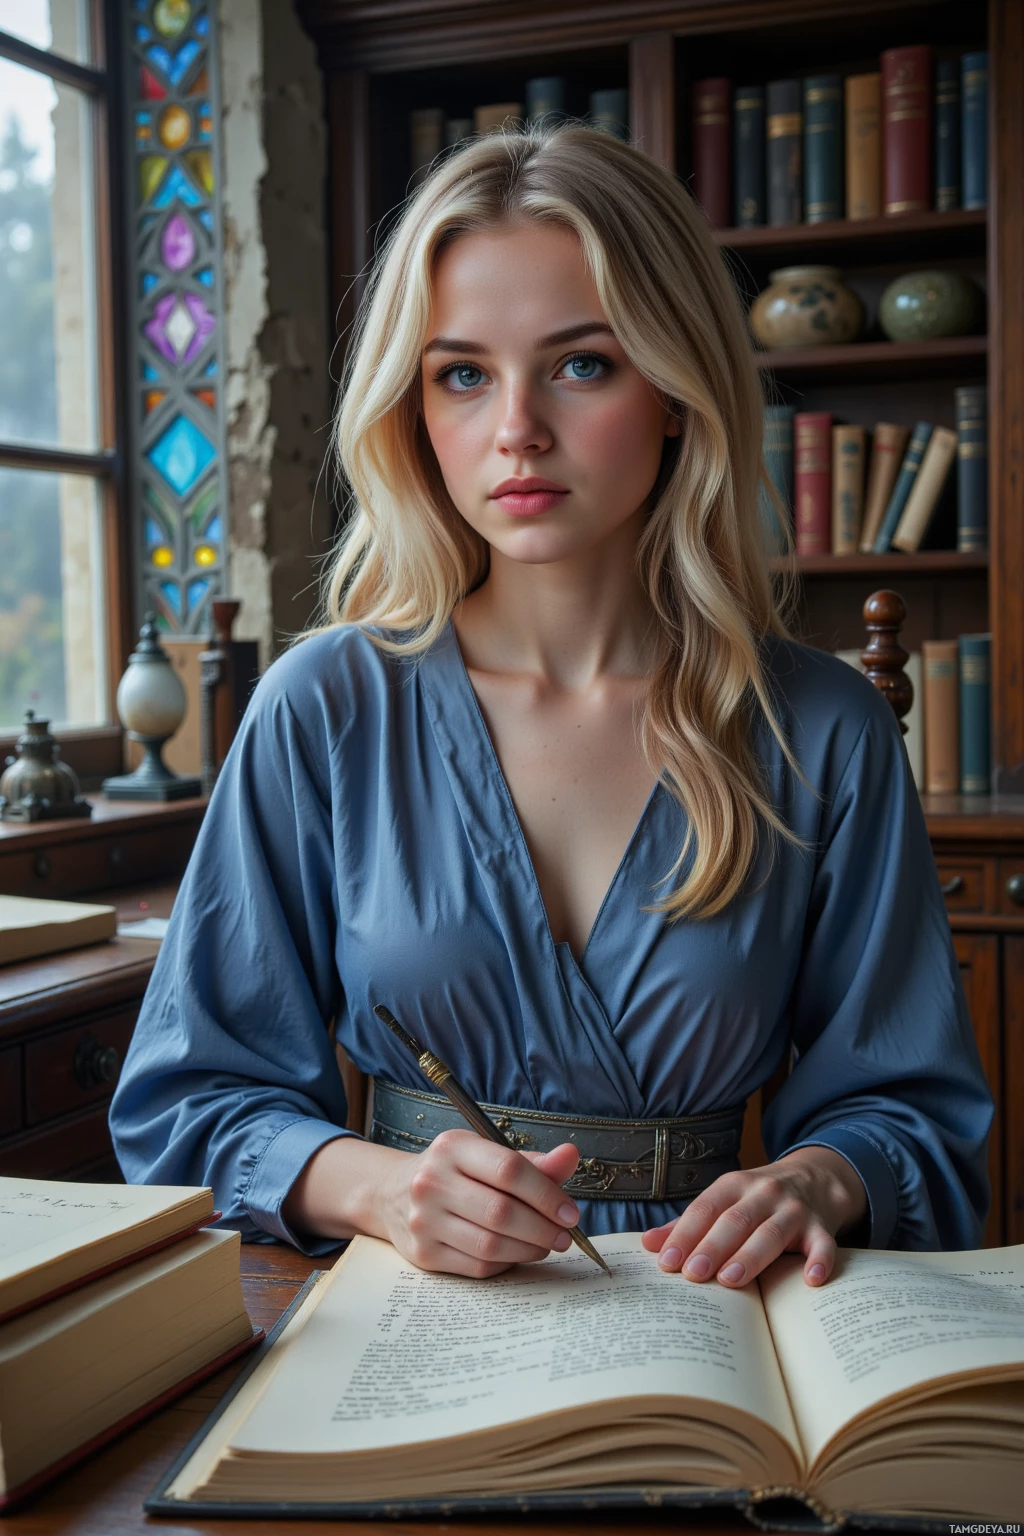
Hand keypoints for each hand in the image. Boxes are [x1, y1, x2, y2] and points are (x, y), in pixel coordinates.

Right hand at [381, 1130, 582, 1278]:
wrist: (392, 1194)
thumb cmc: (453, 1172)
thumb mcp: (485, 1154)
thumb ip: (530, 1162)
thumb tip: (571, 1155)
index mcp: (453, 1147)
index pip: (509, 1169)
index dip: (546, 1194)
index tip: (570, 1213)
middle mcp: (432, 1181)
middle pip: (502, 1212)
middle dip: (542, 1228)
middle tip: (564, 1236)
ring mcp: (423, 1220)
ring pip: (491, 1244)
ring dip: (528, 1249)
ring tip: (545, 1245)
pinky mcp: (422, 1253)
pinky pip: (477, 1266)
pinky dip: (505, 1263)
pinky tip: (515, 1253)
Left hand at [640, 1146, 868, 1288]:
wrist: (815, 1179)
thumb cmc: (758, 1199)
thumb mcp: (724, 1200)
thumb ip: (689, 1223)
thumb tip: (647, 1244)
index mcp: (734, 1184)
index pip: (704, 1208)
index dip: (684, 1234)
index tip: (667, 1262)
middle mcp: (763, 1192)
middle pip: (735, 1220)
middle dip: (712, 1247)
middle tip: (693, 1275)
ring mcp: (794, 1209)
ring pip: (771, 1232)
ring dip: (751, 1256)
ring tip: (731, 1280)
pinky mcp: (821, 1227)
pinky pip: (823, 1244)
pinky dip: (820, 1260)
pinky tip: (811, 1280)